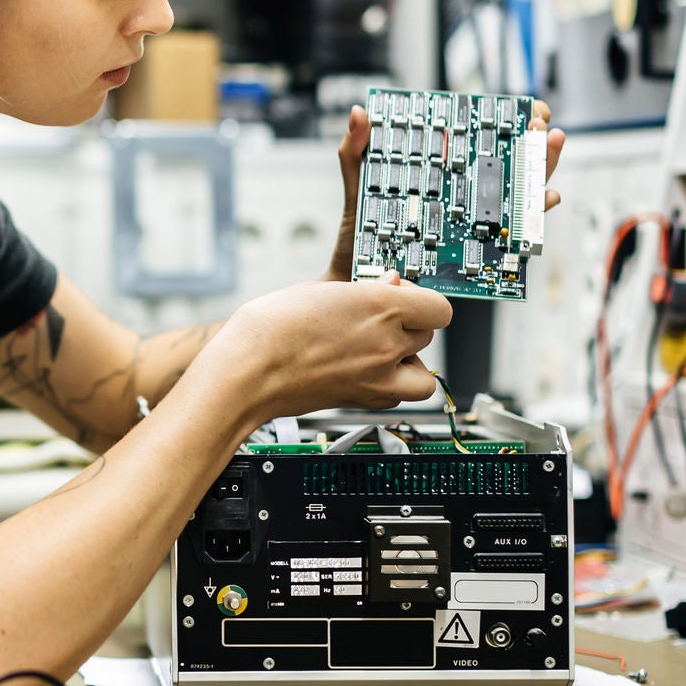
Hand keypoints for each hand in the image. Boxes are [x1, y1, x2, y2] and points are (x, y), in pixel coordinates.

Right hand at [214, 274, 450, 419]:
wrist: (247, 373)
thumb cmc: (270, 329)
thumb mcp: (317, 288)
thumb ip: (362, 288)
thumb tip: (390, 285)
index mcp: (378, 305)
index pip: (438, 307)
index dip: (421, 299)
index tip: (403, 294)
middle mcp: (386, 342)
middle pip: (428, 334)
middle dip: (408, 323)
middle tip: (379, 317)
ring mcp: (378, 375)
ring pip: (423, 371)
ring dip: (410, 360)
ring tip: (383, 350)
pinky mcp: (365, 399)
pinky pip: (401, 394)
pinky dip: (394, 385)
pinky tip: (370, 371)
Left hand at [325, 100, 566, 281]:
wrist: (359, 283)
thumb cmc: (361, 236)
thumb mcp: (357, 189)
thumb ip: (355, 150)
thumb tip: (358, 112)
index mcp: (441, 171)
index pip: (479, 139)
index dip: (505, 119)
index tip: (519, 107)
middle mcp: (466, 192)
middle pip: (510, 161)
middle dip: (531, 138)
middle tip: (537, 123)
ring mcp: (476, 219)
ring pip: (522, 190)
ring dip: (542, 167)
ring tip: (547, 146)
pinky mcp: (480, 248)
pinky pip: (517, 231)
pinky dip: (537, 213)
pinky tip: (545, 198)